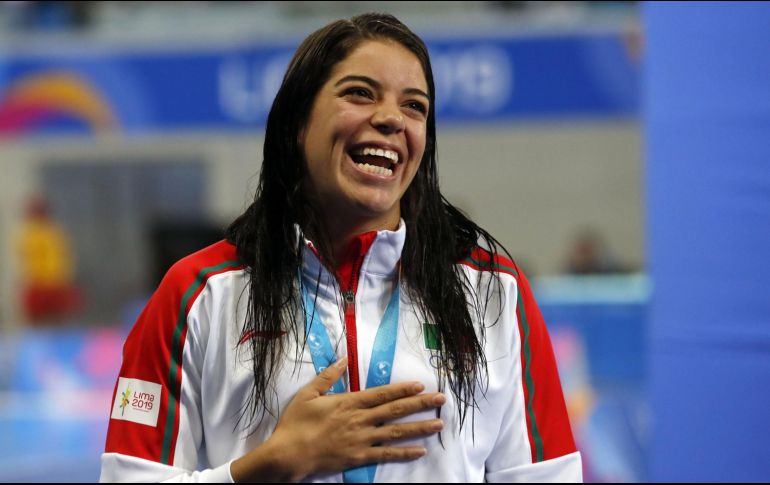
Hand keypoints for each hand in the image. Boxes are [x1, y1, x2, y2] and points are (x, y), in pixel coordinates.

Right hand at [231, 357, 444, 481]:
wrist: (288, 454)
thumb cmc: (296, 423)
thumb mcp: (308, 394)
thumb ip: (328, 376)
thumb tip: (344, 358)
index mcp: (349, 402)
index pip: (382, 394)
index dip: (403, 389)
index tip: (421, 385)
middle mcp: (360, 420)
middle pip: (396, 410)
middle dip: (420, 404)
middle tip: (441, 400)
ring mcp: (362, 440)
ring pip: (396, 432)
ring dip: (419, 428)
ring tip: (438, 424)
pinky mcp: (359, 458)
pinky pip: (387, 455)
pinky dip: (405, 453)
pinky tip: (420, 450)